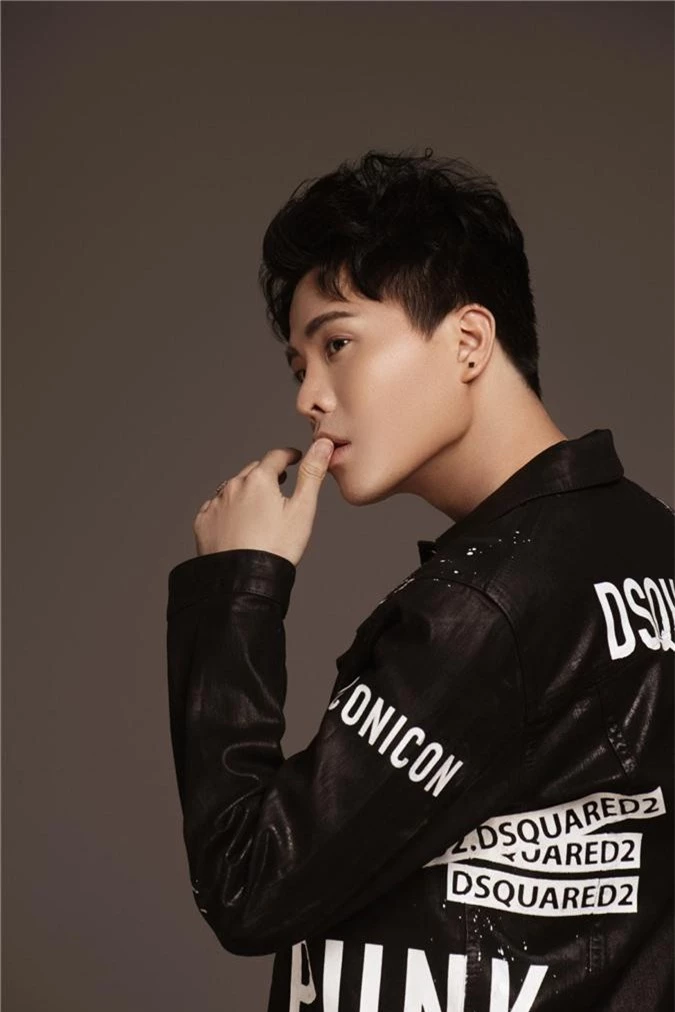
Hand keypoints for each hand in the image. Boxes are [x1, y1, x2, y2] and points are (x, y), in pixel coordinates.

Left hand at [193, 438, 334, 565]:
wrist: (243, 580)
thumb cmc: (277, 547)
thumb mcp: (302, 509)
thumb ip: (312, 473)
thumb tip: (323, 444)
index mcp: (259, 479)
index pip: (276, 456)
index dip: (289, 455)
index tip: (294, 458)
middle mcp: (233, 485)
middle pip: (253, 471)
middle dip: (267, 474)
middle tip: (280, 482)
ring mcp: (215, 504)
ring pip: (233, 488)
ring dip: (246, 491)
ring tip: (259, 505)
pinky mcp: (203, 522)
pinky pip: (216, 507)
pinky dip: (228, 509)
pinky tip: (237, 521)